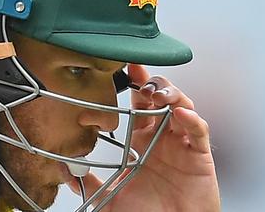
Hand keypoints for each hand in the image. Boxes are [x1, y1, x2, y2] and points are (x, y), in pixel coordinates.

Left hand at [68, 64, 219, 210]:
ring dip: (172, 95)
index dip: (133, 84)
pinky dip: (192, 120)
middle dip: (152, 83)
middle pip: (161, 98)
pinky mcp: (199, 157)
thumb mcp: (110, 196)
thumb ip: (89, 182)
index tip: (123, 68)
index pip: (138, 104)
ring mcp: (182, 145)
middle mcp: (162, 138)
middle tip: (140, 78)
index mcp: (142, 141)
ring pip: (183, 107)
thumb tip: (65, 171)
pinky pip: (199, 132)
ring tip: (158, 94)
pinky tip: (181, 114)